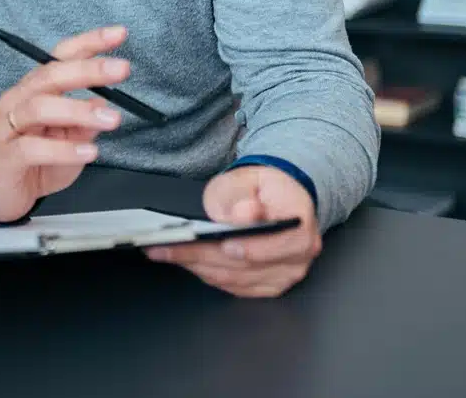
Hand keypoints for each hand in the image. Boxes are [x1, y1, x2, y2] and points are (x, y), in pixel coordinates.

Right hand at [0, 24, 129, 222]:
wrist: (0, 196)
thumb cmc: (36, 163)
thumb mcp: (70, 139)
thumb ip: (84, 122)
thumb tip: (105, 102)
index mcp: (35, 90)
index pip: (59, 57)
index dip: (88, 43)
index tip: (119, 34)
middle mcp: (18, 100)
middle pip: (49, 75)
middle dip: (87, 70)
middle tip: (121, 69)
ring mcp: (7, 126)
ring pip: (39, 107)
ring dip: (78, 110)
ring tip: (111, 119)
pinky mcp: (4, 156)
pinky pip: (32, 148)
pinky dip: (63, 149)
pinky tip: (88, 152)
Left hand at [145, 165, 320, 297]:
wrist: (273, 200)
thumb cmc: (260, 188)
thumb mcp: (247, 178)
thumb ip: (241, 194)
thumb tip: (245, 214)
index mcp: (300, 222)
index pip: (280, 242)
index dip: (252, 248)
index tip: (223, 244)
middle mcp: (299, 253)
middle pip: (248, 264)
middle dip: (203, 255)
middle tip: (167, 246)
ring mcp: (286, 273)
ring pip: (237, 278)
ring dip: (198, 266)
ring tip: (166, 251)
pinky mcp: (270, 285)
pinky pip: (235, 287)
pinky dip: (207, 274)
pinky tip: (185, 260)